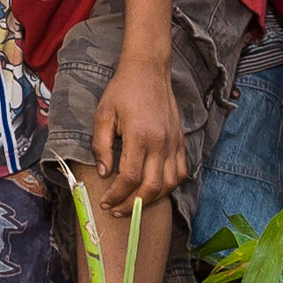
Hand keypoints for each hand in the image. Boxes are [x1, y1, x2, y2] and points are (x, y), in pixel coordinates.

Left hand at [93, 57, 186, 214]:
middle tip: (118, 211)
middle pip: (152, 187)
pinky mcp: (181, 142)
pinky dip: (169, 186)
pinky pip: (181, 172)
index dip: (118, 195)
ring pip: (170, 184)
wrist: (148, 71)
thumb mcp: (102, 114)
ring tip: (134, 204)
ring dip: (153, 200)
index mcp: (139, 135)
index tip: (106, 202)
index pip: (131, 177)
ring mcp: (174, 143)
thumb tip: (105, 174)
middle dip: (133, 205)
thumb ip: (101, 146)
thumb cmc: (121, 91)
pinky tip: (154, 190)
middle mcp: (161, 143)